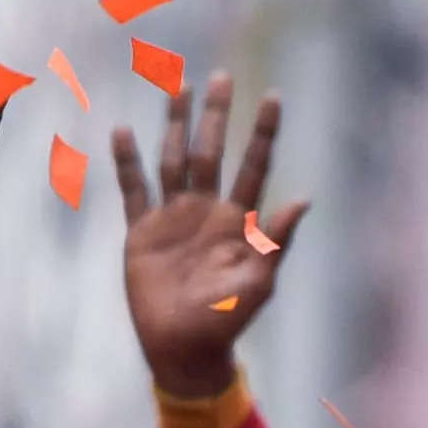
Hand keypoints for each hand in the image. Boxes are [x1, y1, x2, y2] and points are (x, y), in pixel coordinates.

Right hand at [113, 74, 309, 397]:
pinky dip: (128, 163)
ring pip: (173, 160)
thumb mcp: (257, 283)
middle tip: (219, 76)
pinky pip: (134, 190)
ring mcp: (173, 219)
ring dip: (175, 125)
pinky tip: (124, 131)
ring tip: (177, 86)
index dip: (263, 133)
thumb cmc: (226, 322)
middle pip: (211, 152)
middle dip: (215, 115)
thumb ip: (275, 240)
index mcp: (237, 221)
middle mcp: (206, 211)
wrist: (183, 350)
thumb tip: (304, 198)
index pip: (253, 166)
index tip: (272, 96)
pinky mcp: (142, 233)